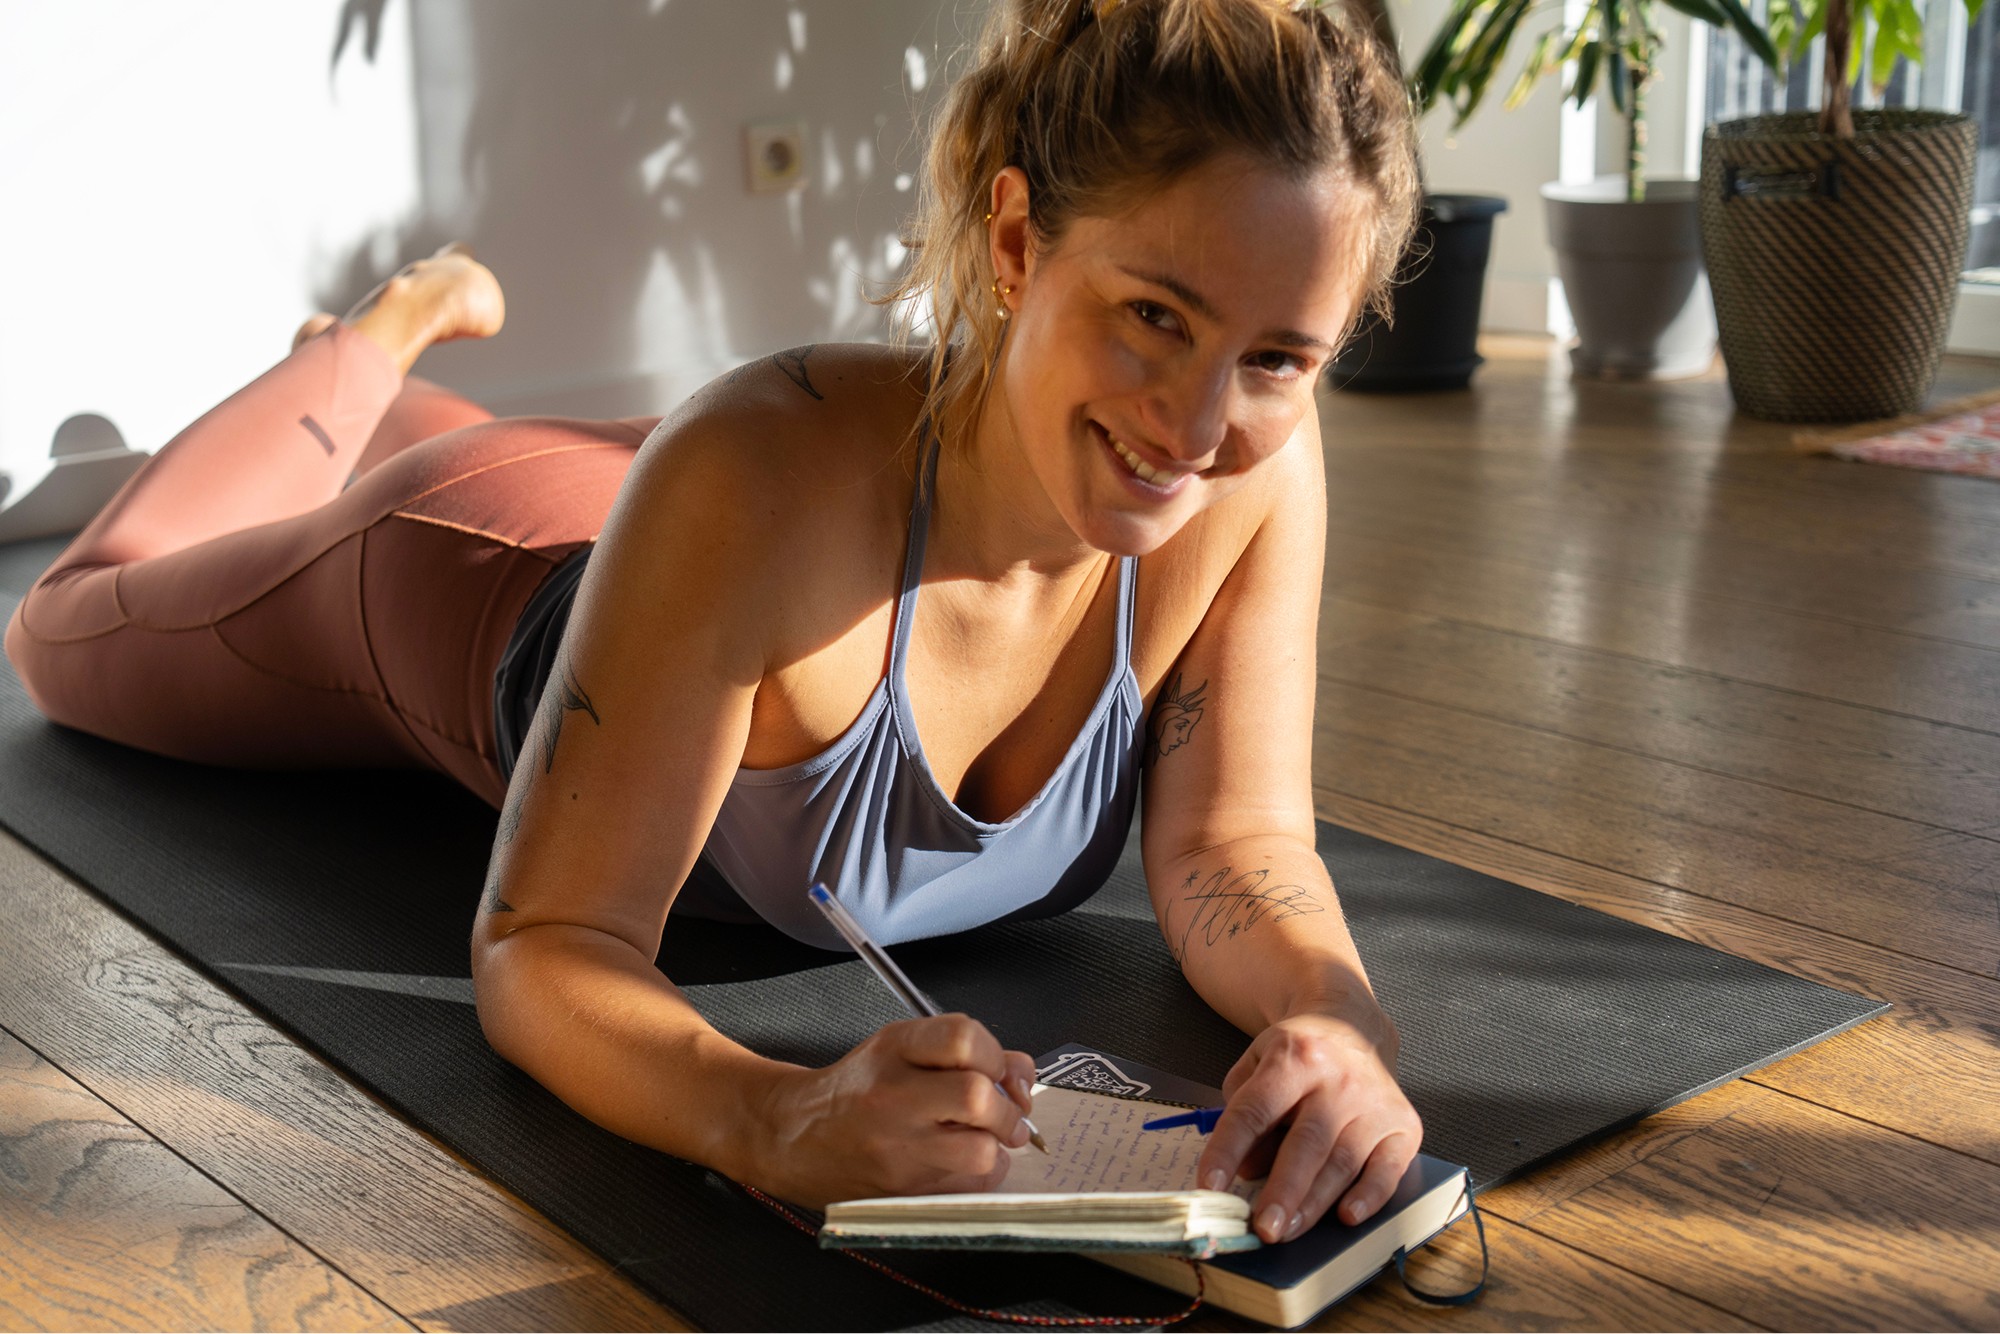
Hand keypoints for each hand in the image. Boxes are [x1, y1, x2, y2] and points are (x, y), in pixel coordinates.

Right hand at [754, 1015, 1037, 1205]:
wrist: (793, 1136)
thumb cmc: (856, 1090)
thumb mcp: (898, 1049)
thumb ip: (960, 1050)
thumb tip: (1022, 1071)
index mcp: (894, 1049)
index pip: (963, 1038)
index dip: (996, 1055)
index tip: (998, 1070)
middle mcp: (893, 1096)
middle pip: (977, 1096)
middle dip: (1007, 1107)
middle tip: (1006, 1113)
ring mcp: (897, 1147)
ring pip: (980, 1150)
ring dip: (997, 1146)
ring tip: (987, 1139)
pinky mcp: (902, 1189)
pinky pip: (969, 1185)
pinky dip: (983, 1173)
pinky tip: (966, 1161)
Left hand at [1195, 1009, 1420, 1242]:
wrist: (1354, 1026)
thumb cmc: (1299, 1055)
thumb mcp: (1256, 1064)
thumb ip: (1243, 1112)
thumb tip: (1248, 1171)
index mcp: (1294, 1057)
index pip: (1255, 1111)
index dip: (1228, 1151)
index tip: (1209, 1187)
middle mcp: (1339, 1079)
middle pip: (1306, 1143)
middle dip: (1282, 1191)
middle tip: (1262, 1229)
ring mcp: (1375, 1102)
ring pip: (1343, 1162)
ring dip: (1314, 1204)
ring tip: (1287, 1230)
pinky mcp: (1403, 1124)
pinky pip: (1389, 1168)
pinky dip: (1370, 1197)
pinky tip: (1347, 1215)